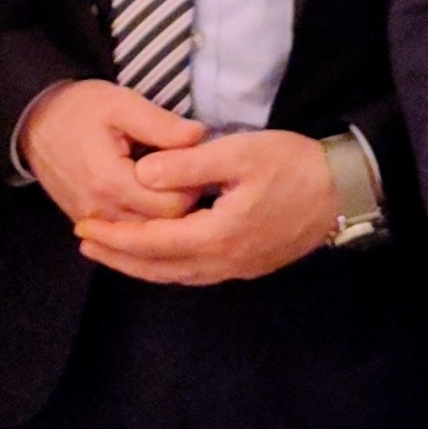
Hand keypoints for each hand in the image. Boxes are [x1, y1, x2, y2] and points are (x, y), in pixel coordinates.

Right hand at [18, 79, 205, 232]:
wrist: (35, 123)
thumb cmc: (79, 109)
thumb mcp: (120, 103)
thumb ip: (160, 123)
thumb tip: (199, 136)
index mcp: (111, 182)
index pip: (172, 205)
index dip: (190, 185)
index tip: (192, 163)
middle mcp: (101, 212)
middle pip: (162, 227)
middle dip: (181, 202)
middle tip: (186, 174)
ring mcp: (94, 223)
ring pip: (147, 237)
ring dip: (164, 215)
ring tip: (169, 184)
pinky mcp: (89, 225)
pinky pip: (128, 237)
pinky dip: (145, 222)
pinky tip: (150, 195)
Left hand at [75, 126, 342, 289]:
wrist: (344, 190)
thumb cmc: (294, 165)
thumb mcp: (239, 153)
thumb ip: (188, 164)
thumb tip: (141, 175)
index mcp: (217, 235)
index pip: (152, 242)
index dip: (115, 235)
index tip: (83, 225)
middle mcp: (224, 261)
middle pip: (159, 267)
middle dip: (119, 255)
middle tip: (84, 242)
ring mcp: (238, 267)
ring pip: (177, 275)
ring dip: (141, 264)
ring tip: (111, 250)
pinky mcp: (249, 264)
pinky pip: (196, 273)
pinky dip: (167, 266)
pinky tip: (157, 254)